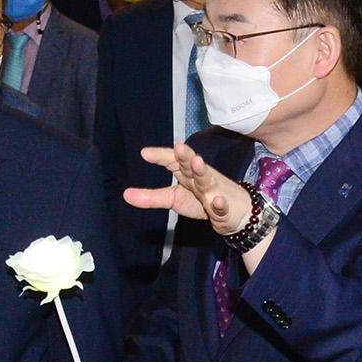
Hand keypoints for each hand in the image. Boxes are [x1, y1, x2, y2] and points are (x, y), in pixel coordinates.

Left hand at [124, 144, 252, 238]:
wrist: (236, 213)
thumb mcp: (174, 199)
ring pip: (208, 180)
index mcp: (187, 175)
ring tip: (196, 162)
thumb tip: (125, 194)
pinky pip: (222, 205)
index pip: (174, 161)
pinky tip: (215, 200)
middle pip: (192, 165)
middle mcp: (200, 179)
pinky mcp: (225, 208)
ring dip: (202, 171)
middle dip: (185, 156)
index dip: (161, 156)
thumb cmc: (204, 201)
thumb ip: (151, 197)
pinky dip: (220, 203)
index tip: (145, 153)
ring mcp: (214, 191)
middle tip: (178, 147)